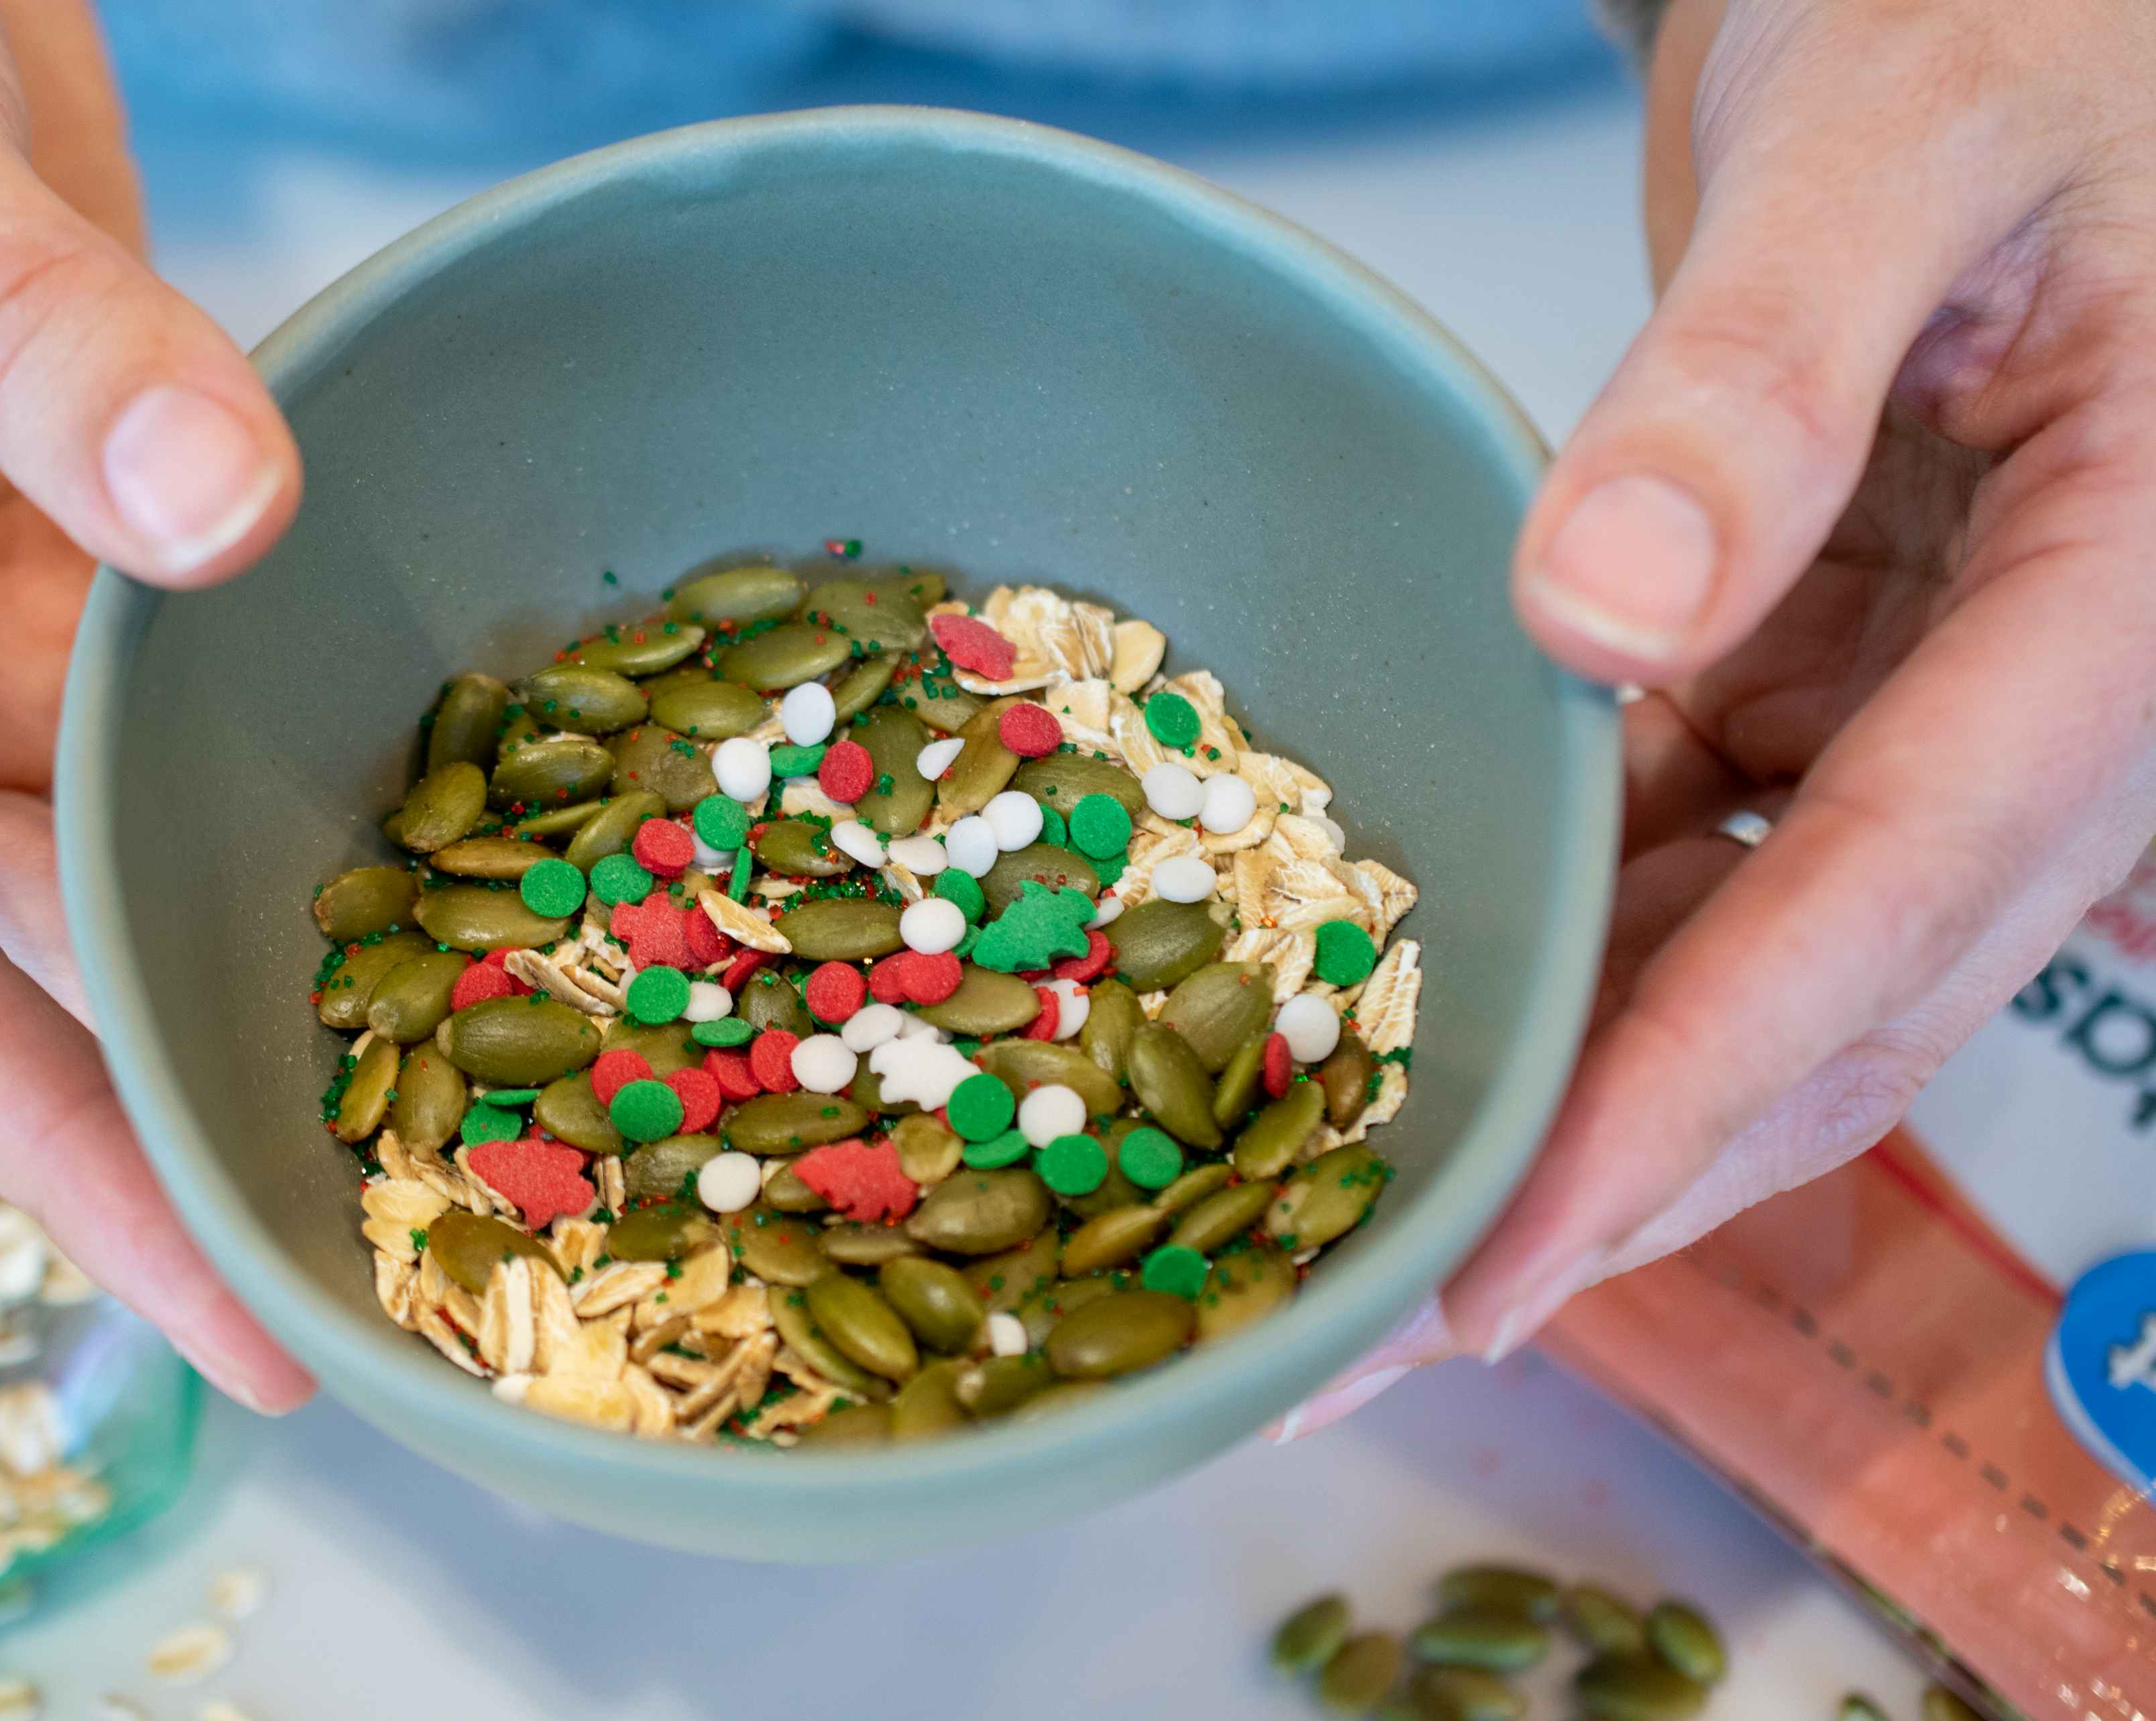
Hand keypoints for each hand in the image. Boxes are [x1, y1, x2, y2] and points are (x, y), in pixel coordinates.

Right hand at [0, 0, 310, 1410]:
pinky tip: (441, 882)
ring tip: (456, 1126)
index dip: (54, 1156)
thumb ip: (20, 328)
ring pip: (112, 859)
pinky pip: (181, 721)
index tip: (230, 1313)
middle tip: (398, 1266)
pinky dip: (289, 799)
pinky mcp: (71, 558)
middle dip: (187, 1119)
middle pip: (25, 961)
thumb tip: (211, 513)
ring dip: (252, 976)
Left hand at [1282, 0, 2155, 1433]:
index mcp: (2136, 604)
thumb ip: (1763, 376)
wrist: (2023, 2)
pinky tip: (1440, 975)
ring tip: (1374, 1188)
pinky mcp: (1851, 673)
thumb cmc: (2022, 14)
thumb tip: (1597, 606)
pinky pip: (1724, 844)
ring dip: (1586, 1078)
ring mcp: (1954, 705)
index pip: (1891, 904)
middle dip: (1610, 1174)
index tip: (1504, 1266)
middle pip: (1830, 998)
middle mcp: (2061, 705)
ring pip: (1770, 955)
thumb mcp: (1899, 143)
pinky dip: (1589, 920)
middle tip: (1374, 1318)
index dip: (1686, 1103)